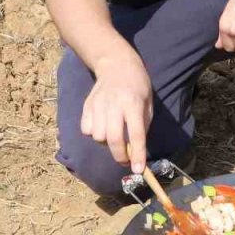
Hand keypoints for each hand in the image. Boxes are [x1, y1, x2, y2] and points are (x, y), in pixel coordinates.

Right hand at [81, 52, 153, 172]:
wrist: (116, 64)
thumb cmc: (137, 85)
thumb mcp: (148, 103)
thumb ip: (142, 126)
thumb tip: (135, 151)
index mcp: (133, 103)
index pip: (136, 134)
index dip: (138, 155)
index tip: (138, 170)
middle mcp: (114, 104)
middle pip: (113, 139)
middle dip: (119, 156)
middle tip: (125, 160)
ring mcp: (98, 104)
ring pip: (98, 137)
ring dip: (106, 143)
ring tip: (114, 134)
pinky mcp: (87, 105)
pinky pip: (86, 130)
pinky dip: (94, 134)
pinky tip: (102, 126)